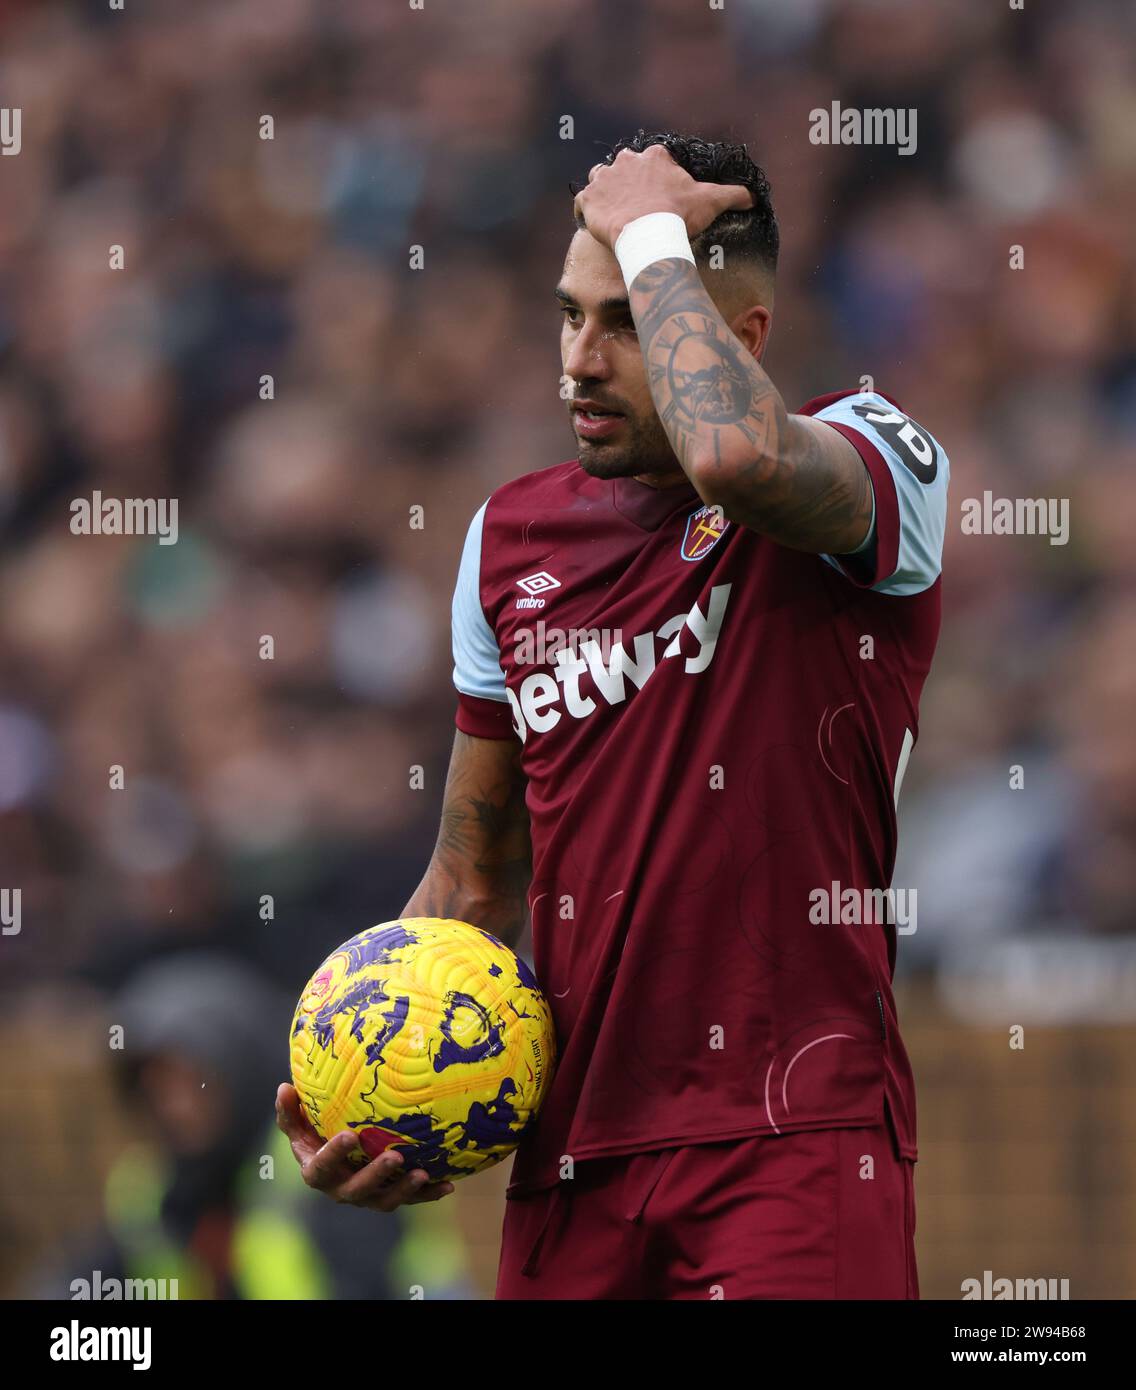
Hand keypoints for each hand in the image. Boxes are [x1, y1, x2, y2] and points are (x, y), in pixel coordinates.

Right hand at [275, 1082, 454, 1210]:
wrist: (336, 1159)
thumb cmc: (315, 1135)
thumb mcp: (298, 1125)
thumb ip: (289, 1111)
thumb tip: (283, 1087)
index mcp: (318, 1173)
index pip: (322, 1168)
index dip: (334, 1154)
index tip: (349, 1135)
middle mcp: (341, 1189)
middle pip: (357, 1190)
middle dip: (377, 1176)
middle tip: (395, 1158)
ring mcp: (366, 1197)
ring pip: (385, 1200)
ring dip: (405, 1190)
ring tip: (423, 1174)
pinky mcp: (389, 1196)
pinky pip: (409, 1199)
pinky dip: (428, 1194)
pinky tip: (448, 1186)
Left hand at [572, 144, 752, 250]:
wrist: (649, 236)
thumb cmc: (679, 216)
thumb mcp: (711, 201)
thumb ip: (732, 195)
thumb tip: (753, 197)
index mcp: (654, 156)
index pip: (652, 162)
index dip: (655, 181)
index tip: (659, 200)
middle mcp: (626, 160)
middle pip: (624, 168)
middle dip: (628, 185)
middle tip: (636, 210)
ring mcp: (604, 178)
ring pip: (601, 181)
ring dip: (605, 195)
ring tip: (615, 216)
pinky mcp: (588, 198)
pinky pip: (581, 202)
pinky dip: (586, 212)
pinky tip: (595, 224)